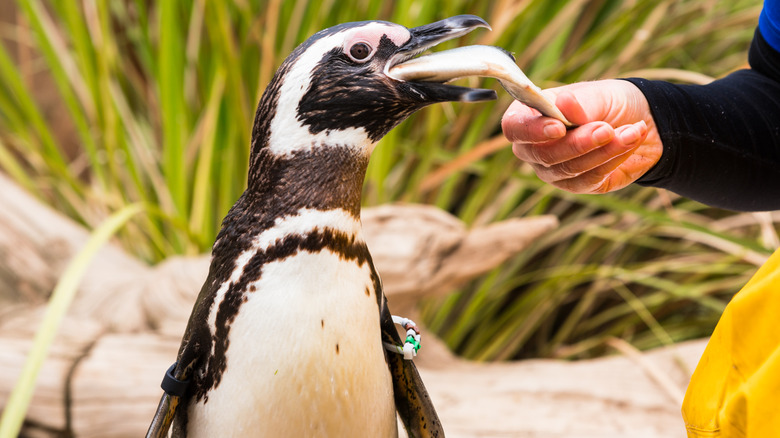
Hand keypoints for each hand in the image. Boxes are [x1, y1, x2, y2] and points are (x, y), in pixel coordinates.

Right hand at [501, 80, 662, 193]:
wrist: (638, 122)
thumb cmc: (607, 103)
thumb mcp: (597, 95)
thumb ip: (580, 103)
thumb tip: (565, 103)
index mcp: (528, 116)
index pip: (514, 127)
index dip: (532, 130)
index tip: (559, 127)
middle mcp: (533, 147)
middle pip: (542, 154)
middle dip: (577, 143)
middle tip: (606, 129)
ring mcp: (552, 170)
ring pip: (568, 169)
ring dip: (602, 150)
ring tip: (631, 131)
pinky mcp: (576, 185)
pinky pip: (589, 179)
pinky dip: (613, 159)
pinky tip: (631, 140)